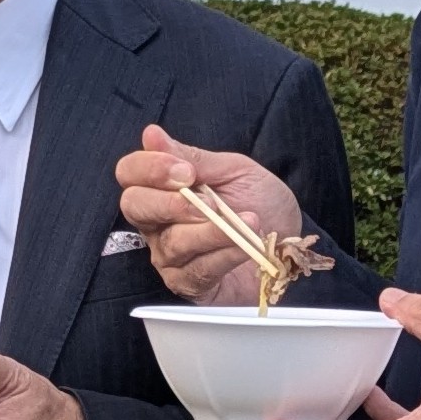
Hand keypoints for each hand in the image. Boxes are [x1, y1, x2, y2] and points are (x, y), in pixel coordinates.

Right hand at [113, 124, 303, 306]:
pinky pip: (197, 269)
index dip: (150, 168)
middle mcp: (157, 222)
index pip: (130, 173)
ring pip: (172, 242)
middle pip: (134, 207)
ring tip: (246, 221)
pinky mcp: (189, 285)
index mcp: (162, 188)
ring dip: (211, 230)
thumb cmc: (260, 203)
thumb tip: (151, 135)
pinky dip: (224, 254)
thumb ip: (194, 157)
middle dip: (169, 201)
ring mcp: (169, 256)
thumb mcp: (234, 171)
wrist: (291, 242)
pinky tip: (245, 245)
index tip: (186, 171)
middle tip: (207, 202)